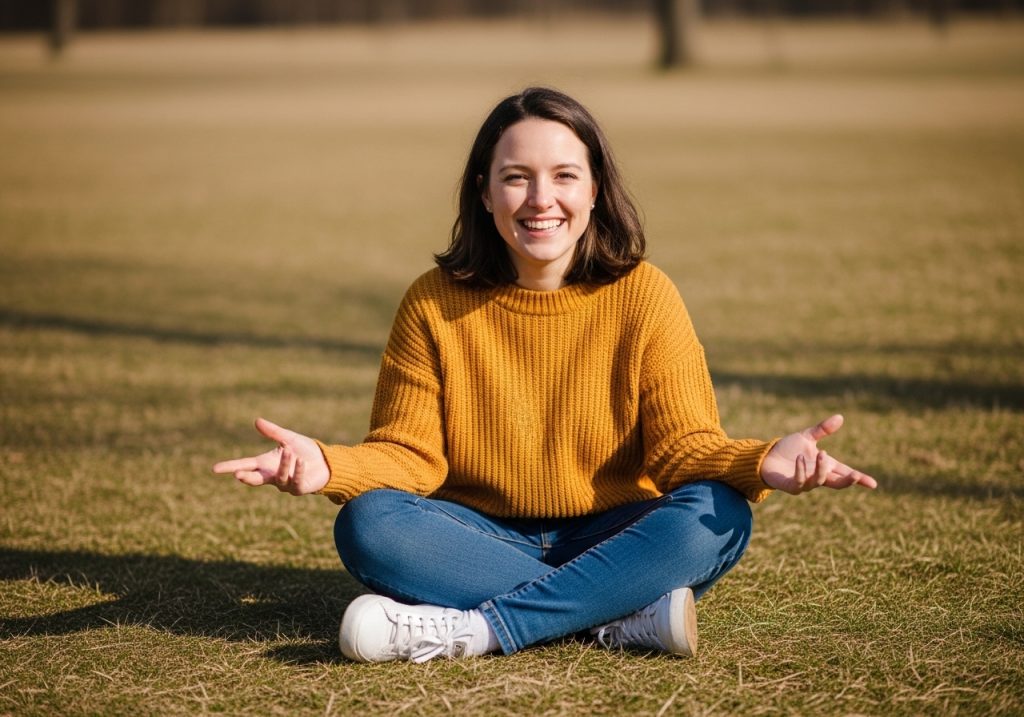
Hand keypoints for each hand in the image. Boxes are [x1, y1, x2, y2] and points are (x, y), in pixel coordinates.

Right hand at [212, 418, 329, 495]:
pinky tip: (300, 461)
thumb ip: (273, 432)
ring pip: (279, 477)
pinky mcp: (298, 489)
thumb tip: (257, 420)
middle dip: (246, 477)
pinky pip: (295, 482)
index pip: (244, 465)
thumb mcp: (288, 438)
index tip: (215, 469)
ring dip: (283, 464)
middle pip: (254, 479)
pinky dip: (297, 471)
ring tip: (288, 451)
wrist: (325, 461)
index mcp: (265, 464)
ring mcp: (285, 484)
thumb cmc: (305, 450)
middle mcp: (272, 476)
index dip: (230, 467)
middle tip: (238, 475)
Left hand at [760, 414, 876, 494]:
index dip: (859, 479)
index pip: (845, 473)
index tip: (873, 484)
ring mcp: (805, 483)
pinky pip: (800, 481)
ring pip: (819, 480)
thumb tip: (840, 417)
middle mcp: (817, 476)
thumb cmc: (787, 449)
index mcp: (824, 465)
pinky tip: (800, 459)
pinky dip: (801, 470)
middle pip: (837, 483)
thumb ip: (823, 429)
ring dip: (821, 468)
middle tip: (854, 475)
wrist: (766, 457)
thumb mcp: (807, 437)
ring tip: (821, 453)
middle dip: (847, 480)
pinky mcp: (792, 486)